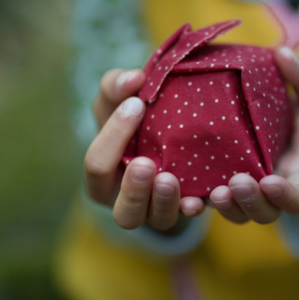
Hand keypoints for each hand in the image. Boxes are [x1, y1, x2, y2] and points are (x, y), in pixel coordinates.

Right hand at [84, 69, 205, 230]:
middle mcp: (126, 201)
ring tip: (171, 179)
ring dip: (164, 202)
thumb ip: (117, 85)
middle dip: (133, 190)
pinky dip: (194, 208)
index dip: (113, 136)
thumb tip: (133, 78)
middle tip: (145, 164)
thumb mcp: (119, 100)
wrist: (171, 135)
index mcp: (103, 176)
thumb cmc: (136, 119)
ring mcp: (157, 209)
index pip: (97, 165)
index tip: (136, 104)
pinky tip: (200, 198)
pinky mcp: (185, 207)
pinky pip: (191, 216)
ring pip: (157, 221)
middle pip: (123, 212)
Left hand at [208, 47, 298, 225]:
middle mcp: (275, 193)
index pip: (298, 197)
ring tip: (212, 192)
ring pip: (237, 213)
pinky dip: (200, 202)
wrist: (292, 138)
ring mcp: (250, 194)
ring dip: (225, 207)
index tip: (271, 180)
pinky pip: (214, 202)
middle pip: (265, 212)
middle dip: (250, 202)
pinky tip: (185, 193)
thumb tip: (283, 53)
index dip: (286, 195)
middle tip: (236, 182)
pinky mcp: (227, 187)